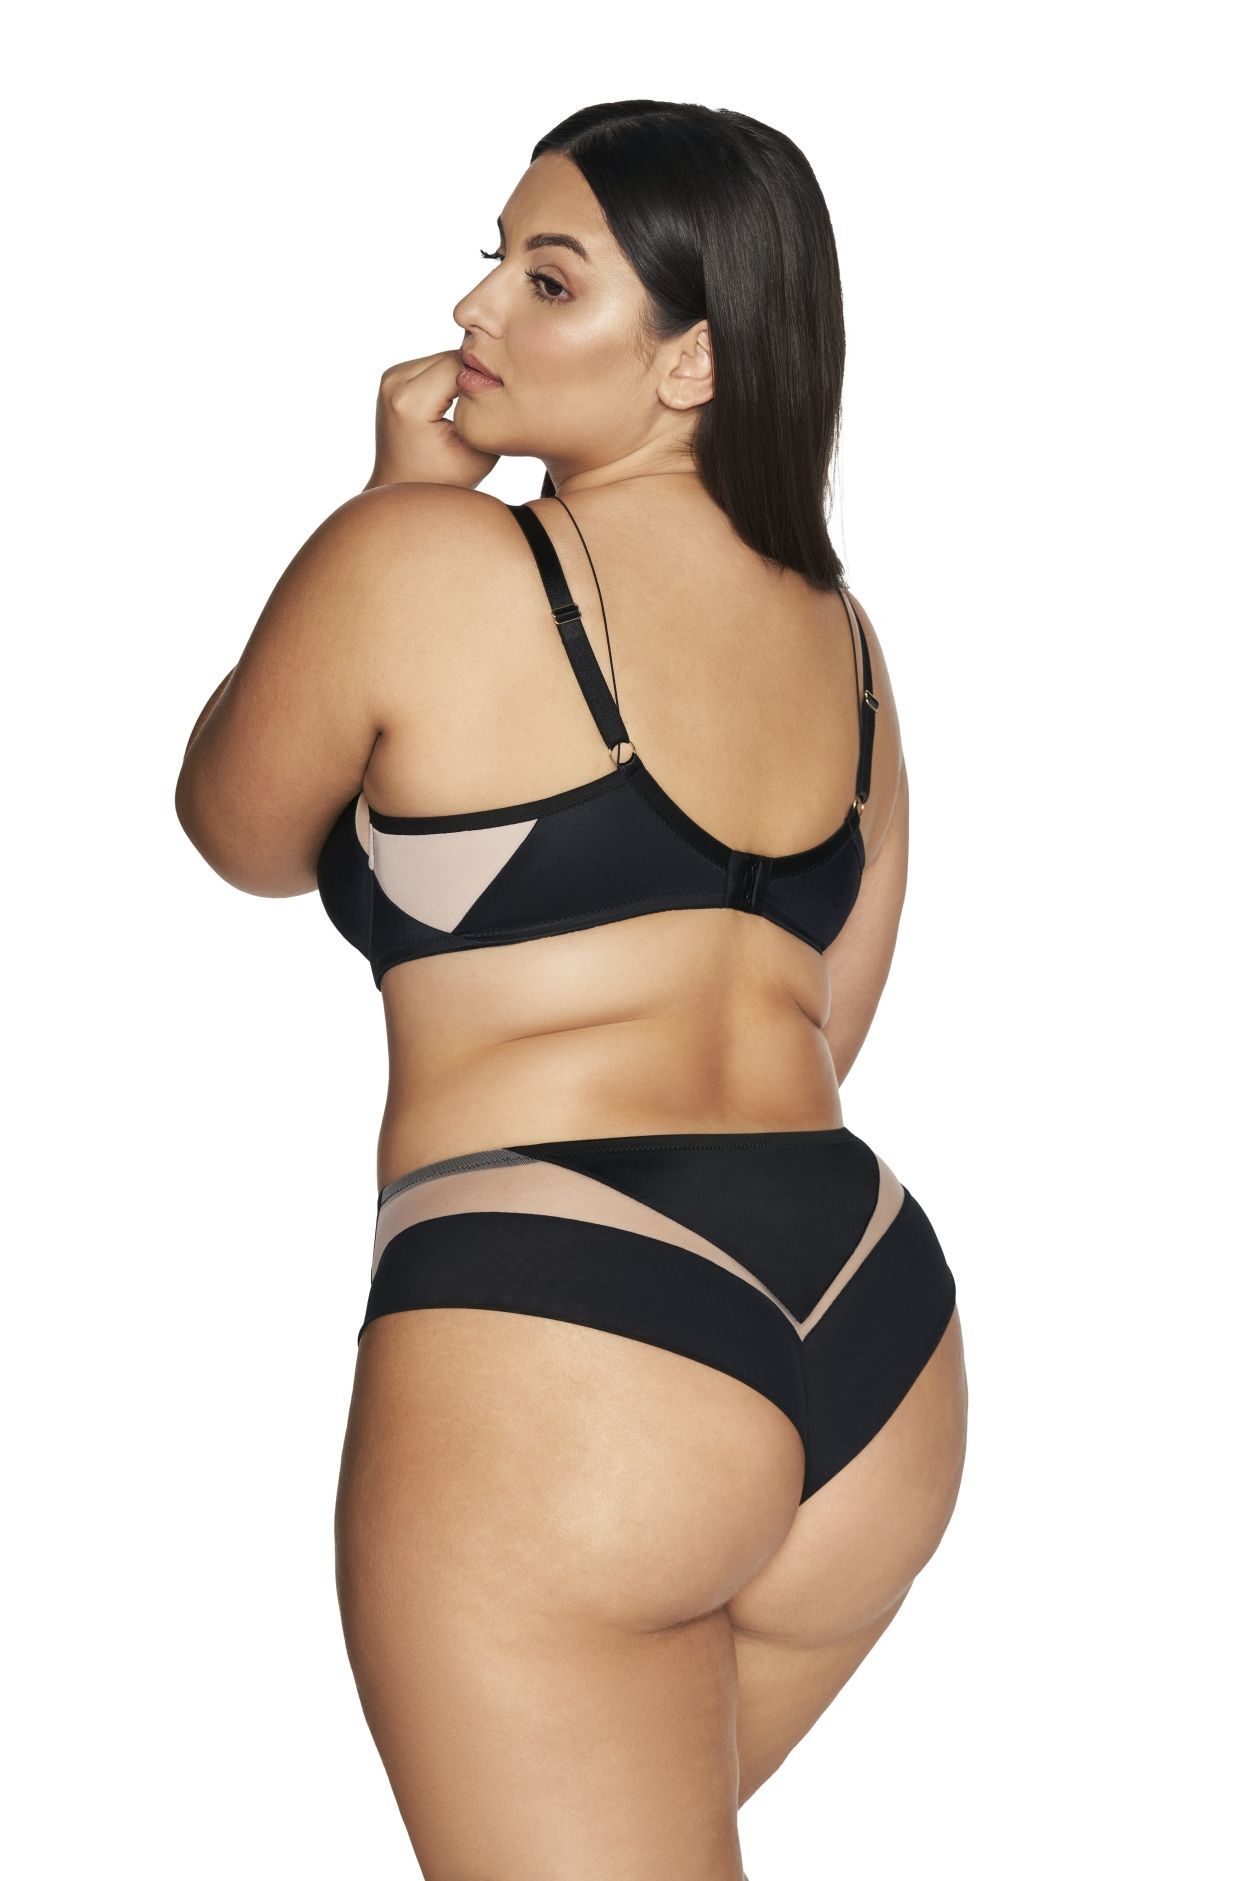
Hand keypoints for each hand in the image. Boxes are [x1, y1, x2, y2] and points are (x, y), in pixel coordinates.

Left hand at [365, 351, 498, 489]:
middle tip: (490, 400)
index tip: (499, 399)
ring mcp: (390, 377)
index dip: (486, 377)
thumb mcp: (477, 454)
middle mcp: (394, 382)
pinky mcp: (393, 376)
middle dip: (474, 375)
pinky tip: (458, 400)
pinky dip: (450, 378)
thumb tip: (499, 376)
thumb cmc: (442, 480)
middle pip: (451, 356)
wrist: (403, 488)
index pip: (461, 364)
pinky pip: (433, 364)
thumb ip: (489, 414)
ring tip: (473, 404)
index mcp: (410, 401)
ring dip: (462, 376)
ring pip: (443, 357)